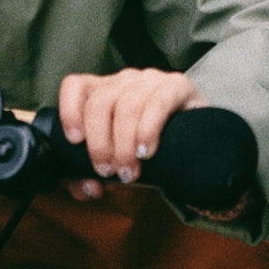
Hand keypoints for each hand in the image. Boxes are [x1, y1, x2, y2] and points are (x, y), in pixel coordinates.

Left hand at [57, 68, 203, 199]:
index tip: (75, 142)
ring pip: (127, 106)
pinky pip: (157, 103)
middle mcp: (124, 81)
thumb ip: (93, 177)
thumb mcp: (117, 162)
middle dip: (99, 143)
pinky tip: (147, 152)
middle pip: (99, 103)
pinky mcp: (177, 86)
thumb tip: (89, 188)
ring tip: (130, 172)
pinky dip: (147, 131)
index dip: (70, 112)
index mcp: (103, 92)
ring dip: (124, 145)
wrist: (199, 146)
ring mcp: (151, 81)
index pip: (75, 86)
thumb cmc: (150, 151)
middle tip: (107, 172)